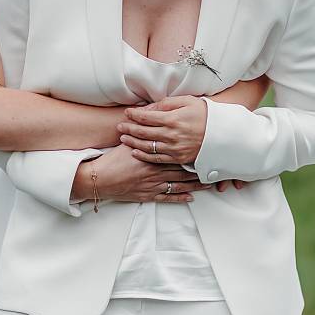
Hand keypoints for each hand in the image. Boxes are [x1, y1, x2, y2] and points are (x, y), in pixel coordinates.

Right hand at [76, 145, 206, 203]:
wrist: (100, 179)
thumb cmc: (113, 159)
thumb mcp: (128, 142)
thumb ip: (141, 132)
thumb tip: (149, 117)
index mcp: (152, 156)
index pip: (177, 154)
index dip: (191, 153)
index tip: (204, 150)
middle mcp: (156, 171)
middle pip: (182, 170)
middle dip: (198, 170)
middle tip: (213, 168)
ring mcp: (153, 185)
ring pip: (179, 185)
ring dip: (194, 185)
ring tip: (207, 184)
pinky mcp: (149, 196)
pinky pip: (168, 197)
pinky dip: (180, 197)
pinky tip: (190, 197)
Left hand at [118, 95, 208, 164]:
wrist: (224, 134)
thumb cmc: (205, 114)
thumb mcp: (188, 102)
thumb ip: (167, 103)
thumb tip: (150, 107)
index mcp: (173, 119)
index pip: (146, 116)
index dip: (134, 114)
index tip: (126, 112)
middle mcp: (171, 135)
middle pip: (143, 132)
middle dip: (129, 128)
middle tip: (119, 126)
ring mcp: (174, 149)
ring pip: (147, 147)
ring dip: (133, 142)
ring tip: (123, 138)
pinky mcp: (178, 159)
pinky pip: (157, 159)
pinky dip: (143, 156)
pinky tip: (135, 152)